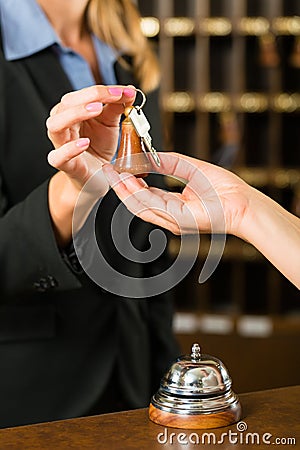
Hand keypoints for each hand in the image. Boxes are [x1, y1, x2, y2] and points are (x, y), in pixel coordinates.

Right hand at [46, 85, 135, 246]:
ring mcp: (61, 145)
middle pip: (66, 104)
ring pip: (56, 125)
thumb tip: (129, 90)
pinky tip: (84, 142)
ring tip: (96, 109)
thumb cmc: (98, 147)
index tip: (123, 91)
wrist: (97, 176)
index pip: (81, 94)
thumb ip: (116, 107)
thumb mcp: (110, 124)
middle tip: (112, 96)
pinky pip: (58, 156)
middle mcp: (62, 125)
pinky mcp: (64, 165)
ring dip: (75, 114)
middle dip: (89, 96)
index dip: (102, 90)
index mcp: (71, 111)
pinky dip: (70, 149)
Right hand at [103, 152, 250, 236]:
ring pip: (139, 205)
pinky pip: (150, 204)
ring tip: (112, 174)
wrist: (242, 202)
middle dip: (120, 186)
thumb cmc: (224, 189)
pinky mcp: (176, 219)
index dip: (129, 182)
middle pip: (137, 202)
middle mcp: (169, 215)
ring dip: (123, 189)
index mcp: (173, 206)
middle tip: (108, 171)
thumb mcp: (189, 169)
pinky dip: (136, 192)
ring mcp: (171, 220)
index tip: (118, 169)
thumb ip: (168, 163)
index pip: (145, 195)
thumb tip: (148, 157)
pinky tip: (127, 180)